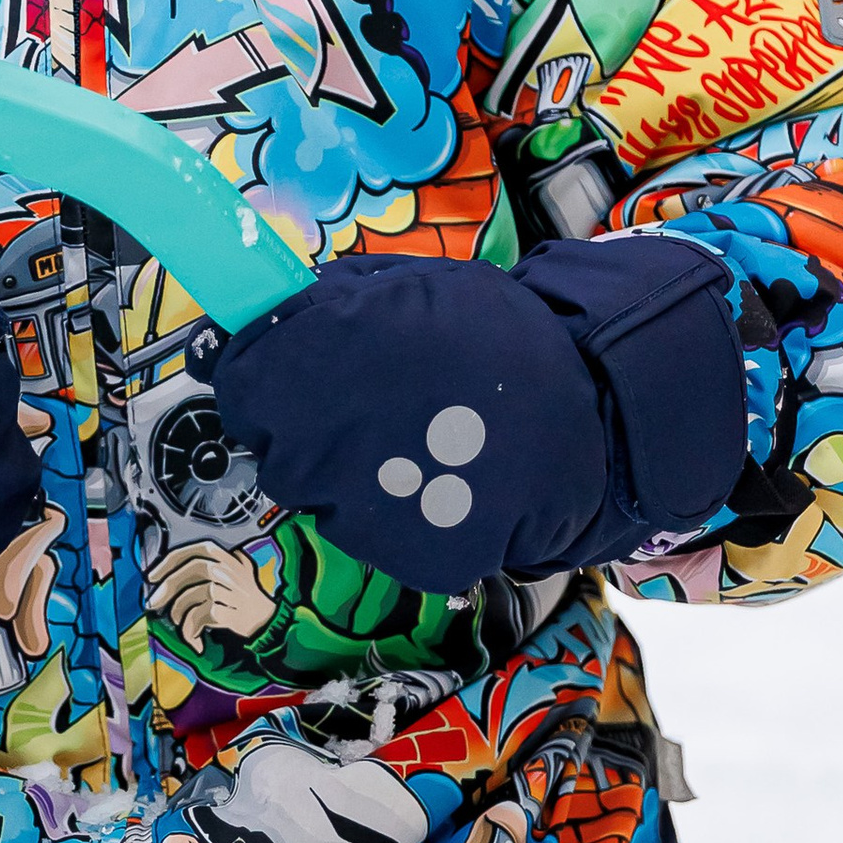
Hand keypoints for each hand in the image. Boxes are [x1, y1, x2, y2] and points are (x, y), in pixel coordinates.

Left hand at [205, 237, 743, 595]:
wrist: (598, 424)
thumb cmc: (507, 350)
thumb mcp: (428, 292)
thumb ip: (345, 300)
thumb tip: (270, 306)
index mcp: (350, 349)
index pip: (244, 379)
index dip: (255, 377)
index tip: (274, 374)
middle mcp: (348, 428)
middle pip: (271, 445)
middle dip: (298, 429)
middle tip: (352, 415)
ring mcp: (376, 498)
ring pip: (311, 495)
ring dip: (339, 474)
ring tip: (403, 448)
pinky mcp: (404, 550)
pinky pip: (360, 533)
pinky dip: (382, 512)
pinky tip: (426, 485)